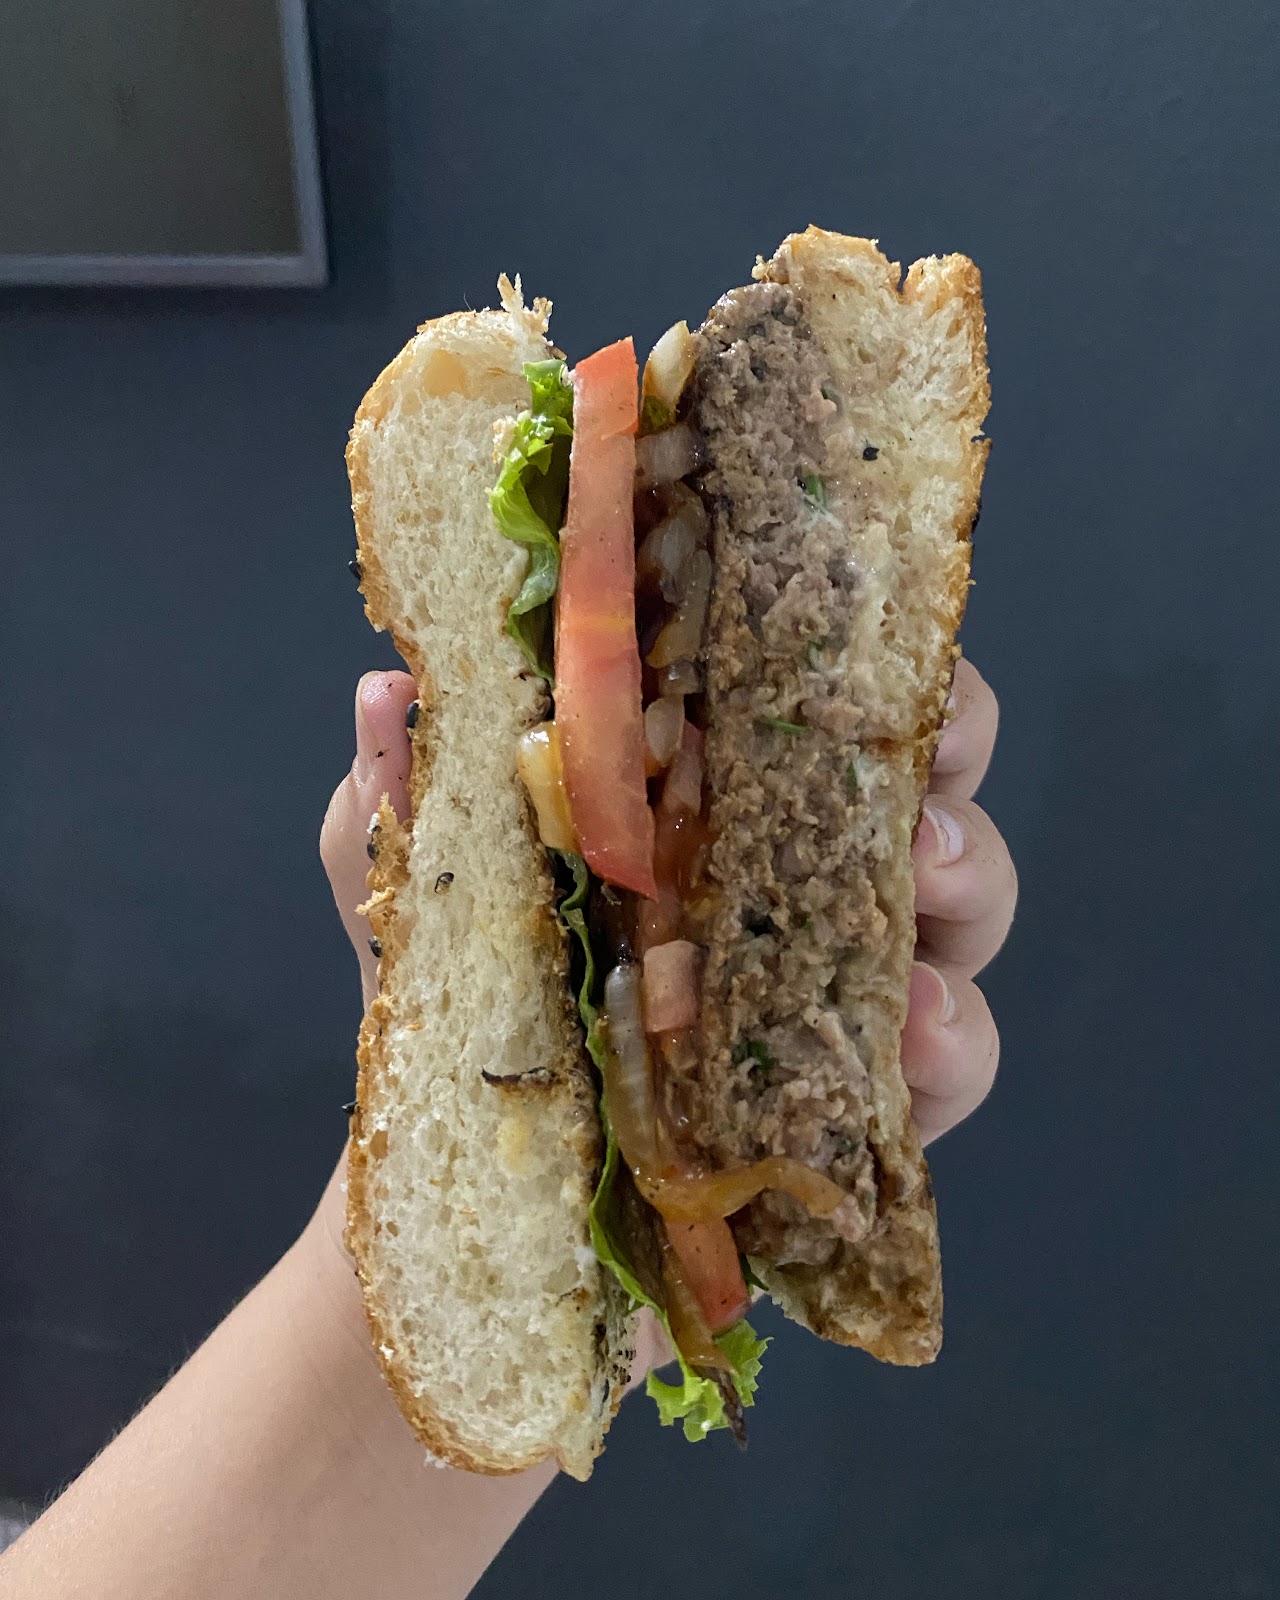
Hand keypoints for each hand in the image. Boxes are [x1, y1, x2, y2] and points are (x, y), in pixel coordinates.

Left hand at [320, 661, 1013, 1143]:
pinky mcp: (865, 1093)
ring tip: (925, 878)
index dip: (842, 643)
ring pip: (967, 899)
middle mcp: (790, 863)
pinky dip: (955, 1035)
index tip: (845, 626)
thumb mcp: (418, 894)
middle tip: (918, 748)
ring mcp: (841, 976)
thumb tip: (386, 691)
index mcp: (700, 789)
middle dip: (946, 741)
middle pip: (918, 768)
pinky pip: (957, 1056)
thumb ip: (407, 795)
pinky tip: (911, 1033)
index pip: (798, 685)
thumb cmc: (459, 1011)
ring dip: (971, 877)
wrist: (483, 1198)